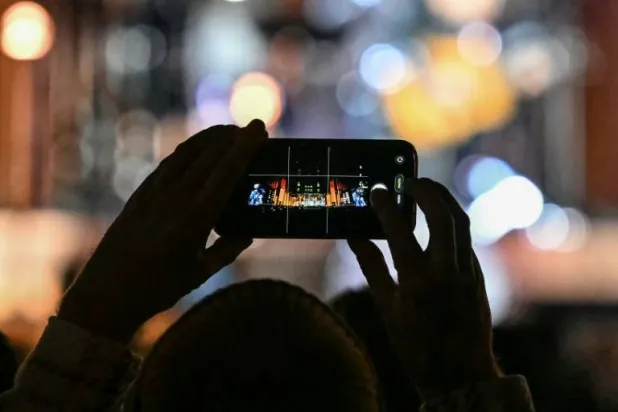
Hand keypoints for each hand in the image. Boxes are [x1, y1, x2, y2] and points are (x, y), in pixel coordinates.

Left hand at [58, 120, 267, 342]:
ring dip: (209, 137)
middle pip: (208, 154)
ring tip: (228, 131)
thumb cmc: (158, 289)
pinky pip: (168, 164)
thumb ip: (227, 250)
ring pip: (186, 153)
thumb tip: (248, 234)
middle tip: (251, 128)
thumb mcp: (200, 273)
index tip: (261, 128)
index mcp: (195, 218)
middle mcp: (175, 198)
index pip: (226, 171)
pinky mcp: (139, 195)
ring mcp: (154, 194)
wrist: (105, 294)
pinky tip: (196, 150)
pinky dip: (187, 151)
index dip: (245, 146)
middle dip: (233, 136)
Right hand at [348, 178, 499, 400]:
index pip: (400, 231)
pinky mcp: (478, 275)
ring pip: (462, 222)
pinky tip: (437, 218)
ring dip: (443, 198)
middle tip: (408, 180)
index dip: (386, 206)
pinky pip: (466, 238)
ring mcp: (468, 272)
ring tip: (425, 187)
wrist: (460, 373)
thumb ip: (372, 267)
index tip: (377, 191)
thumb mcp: (387, 308)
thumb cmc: (416, 345)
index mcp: (418, 282)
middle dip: (425, 190)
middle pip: (442, 216)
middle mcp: (447, 271)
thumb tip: (354, 237)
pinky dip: (451, 220)